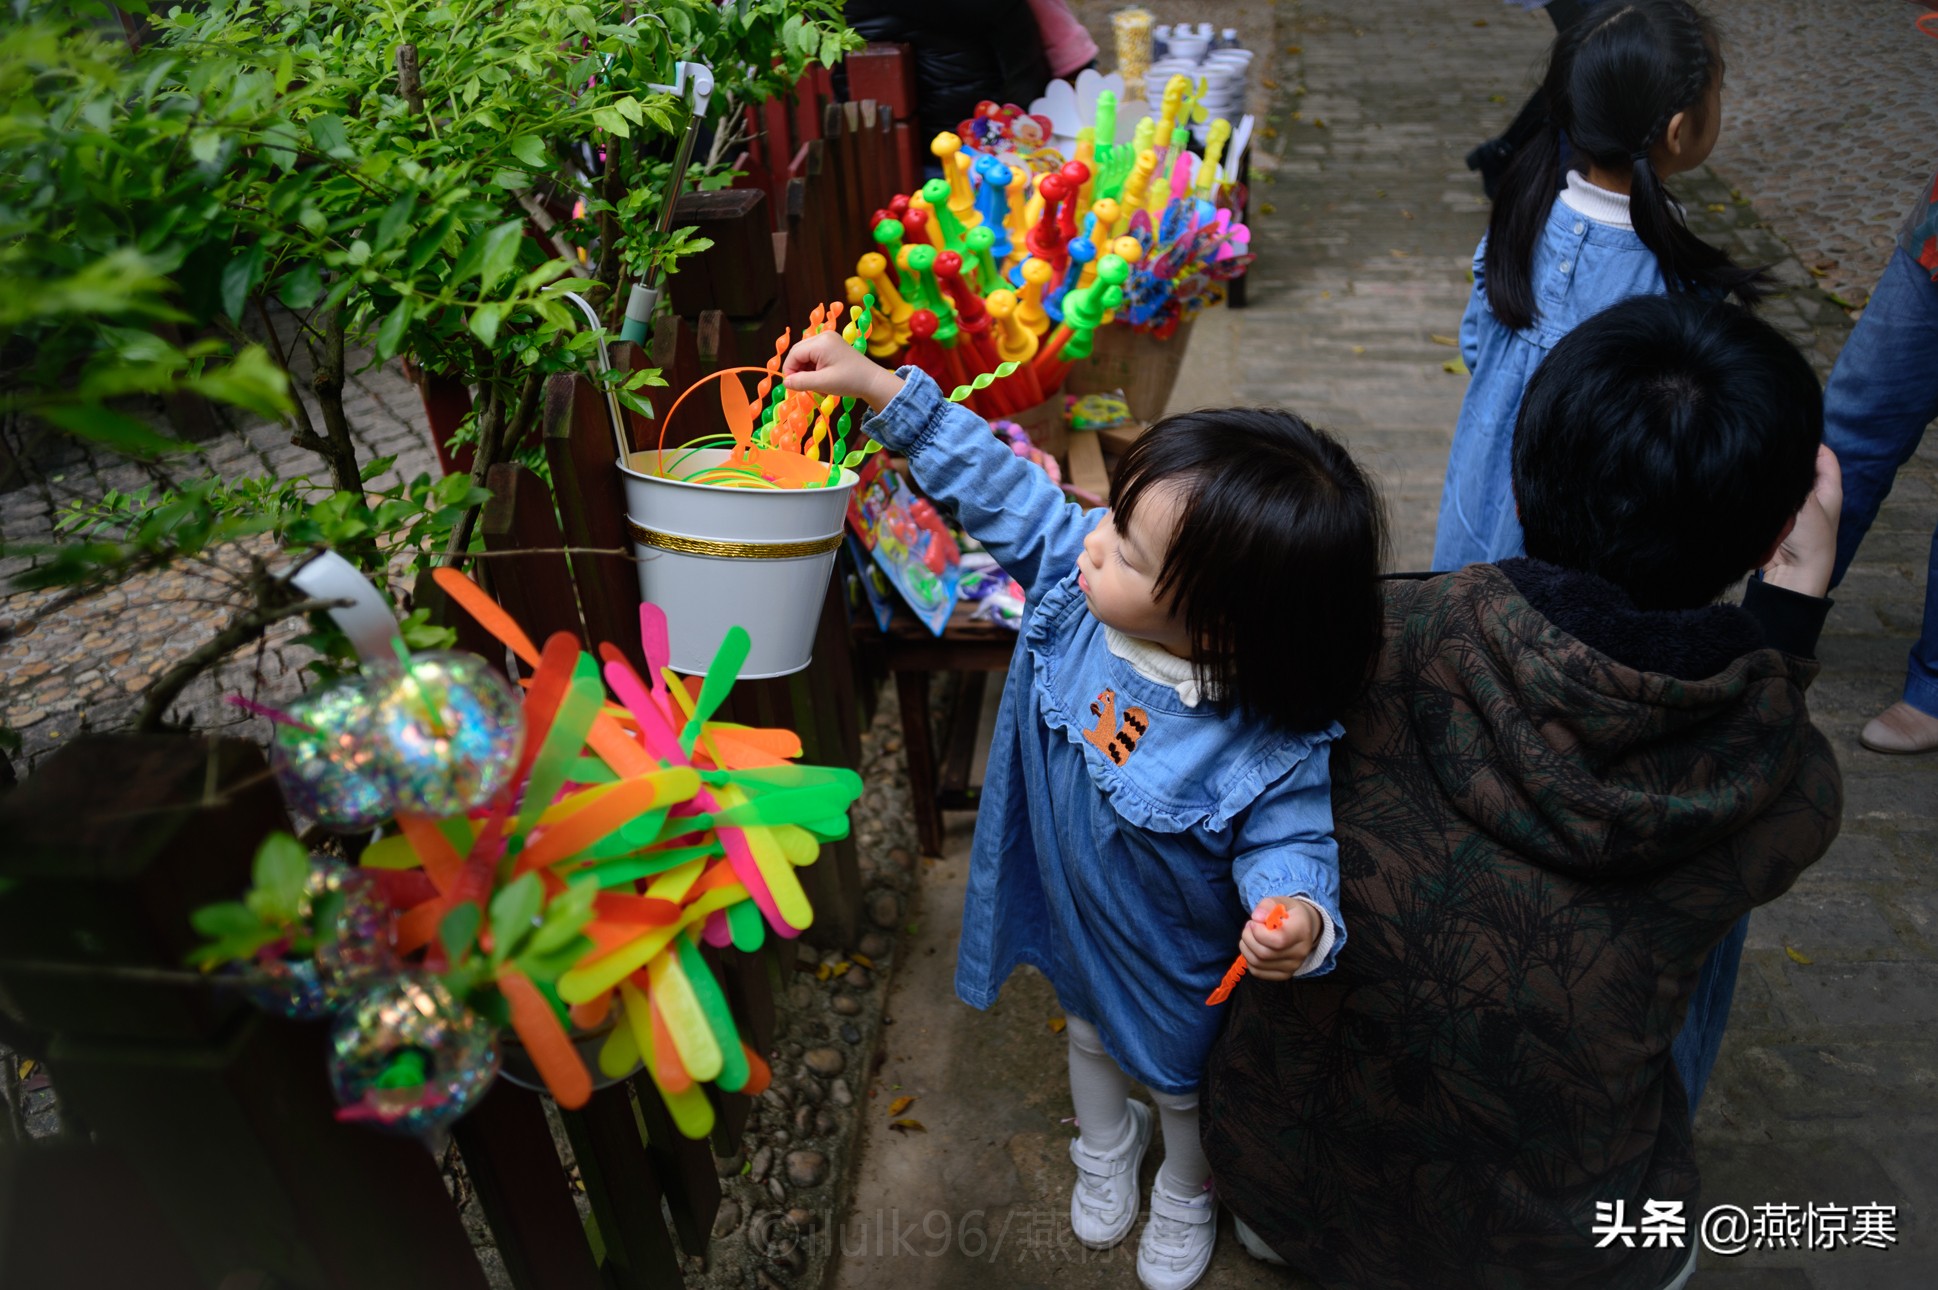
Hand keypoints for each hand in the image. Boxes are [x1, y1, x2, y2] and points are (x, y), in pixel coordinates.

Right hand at [782, 330, 903, 410]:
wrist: (873, 381)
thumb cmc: (850, 381)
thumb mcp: (823, 383)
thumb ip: (801, 382)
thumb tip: (785, 382)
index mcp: (821, 342)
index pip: (794, 354)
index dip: (790, 371)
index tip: (794, 387)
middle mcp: (823, 336)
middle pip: (799, 353)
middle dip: (799, 372)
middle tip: (808, 388)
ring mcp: (829, 340)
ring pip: (806, 356)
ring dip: (807, 373)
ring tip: (820, 387)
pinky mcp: (832, 346)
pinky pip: (815, 356)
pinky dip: (815, 370)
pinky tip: (824, 381)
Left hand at [1239, 897, 1319, 981]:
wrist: (1304, 927)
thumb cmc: (1289, 913)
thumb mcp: (1280, 902)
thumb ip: (1267, 905)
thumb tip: (1256, 917)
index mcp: (1302, 930)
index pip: (1278, 940)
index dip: (1259, 932)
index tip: (1254, 921)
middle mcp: (1300, 952)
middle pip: (1264, 953)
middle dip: (1248, 938)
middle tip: (1249, 926)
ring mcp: (1293, 966)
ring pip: (1258, 963)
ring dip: (1246, 947)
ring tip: (1249, 935)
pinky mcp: (1284, 974)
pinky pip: (1258, 972)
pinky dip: (1249, 959)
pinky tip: (1253, 947)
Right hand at [1761, 444, 1842, 598]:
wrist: (1793, 574)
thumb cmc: (1810, 539)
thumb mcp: (1807, 503)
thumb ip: (1797, 480)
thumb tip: (1780, 458)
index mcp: (1829, 489)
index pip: (1823, 456)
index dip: (1810, 444)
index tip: (1789, 435)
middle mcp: (1812, 496)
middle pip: (1800, 468)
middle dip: (1787, 460)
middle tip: (1769, 445)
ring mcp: (1793, 508)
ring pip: (1782, 483)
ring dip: (1773, 476)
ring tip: (1759, 461)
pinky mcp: (1776, 518)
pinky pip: (1768, 498)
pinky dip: (1762, 491)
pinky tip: (1752, 482)